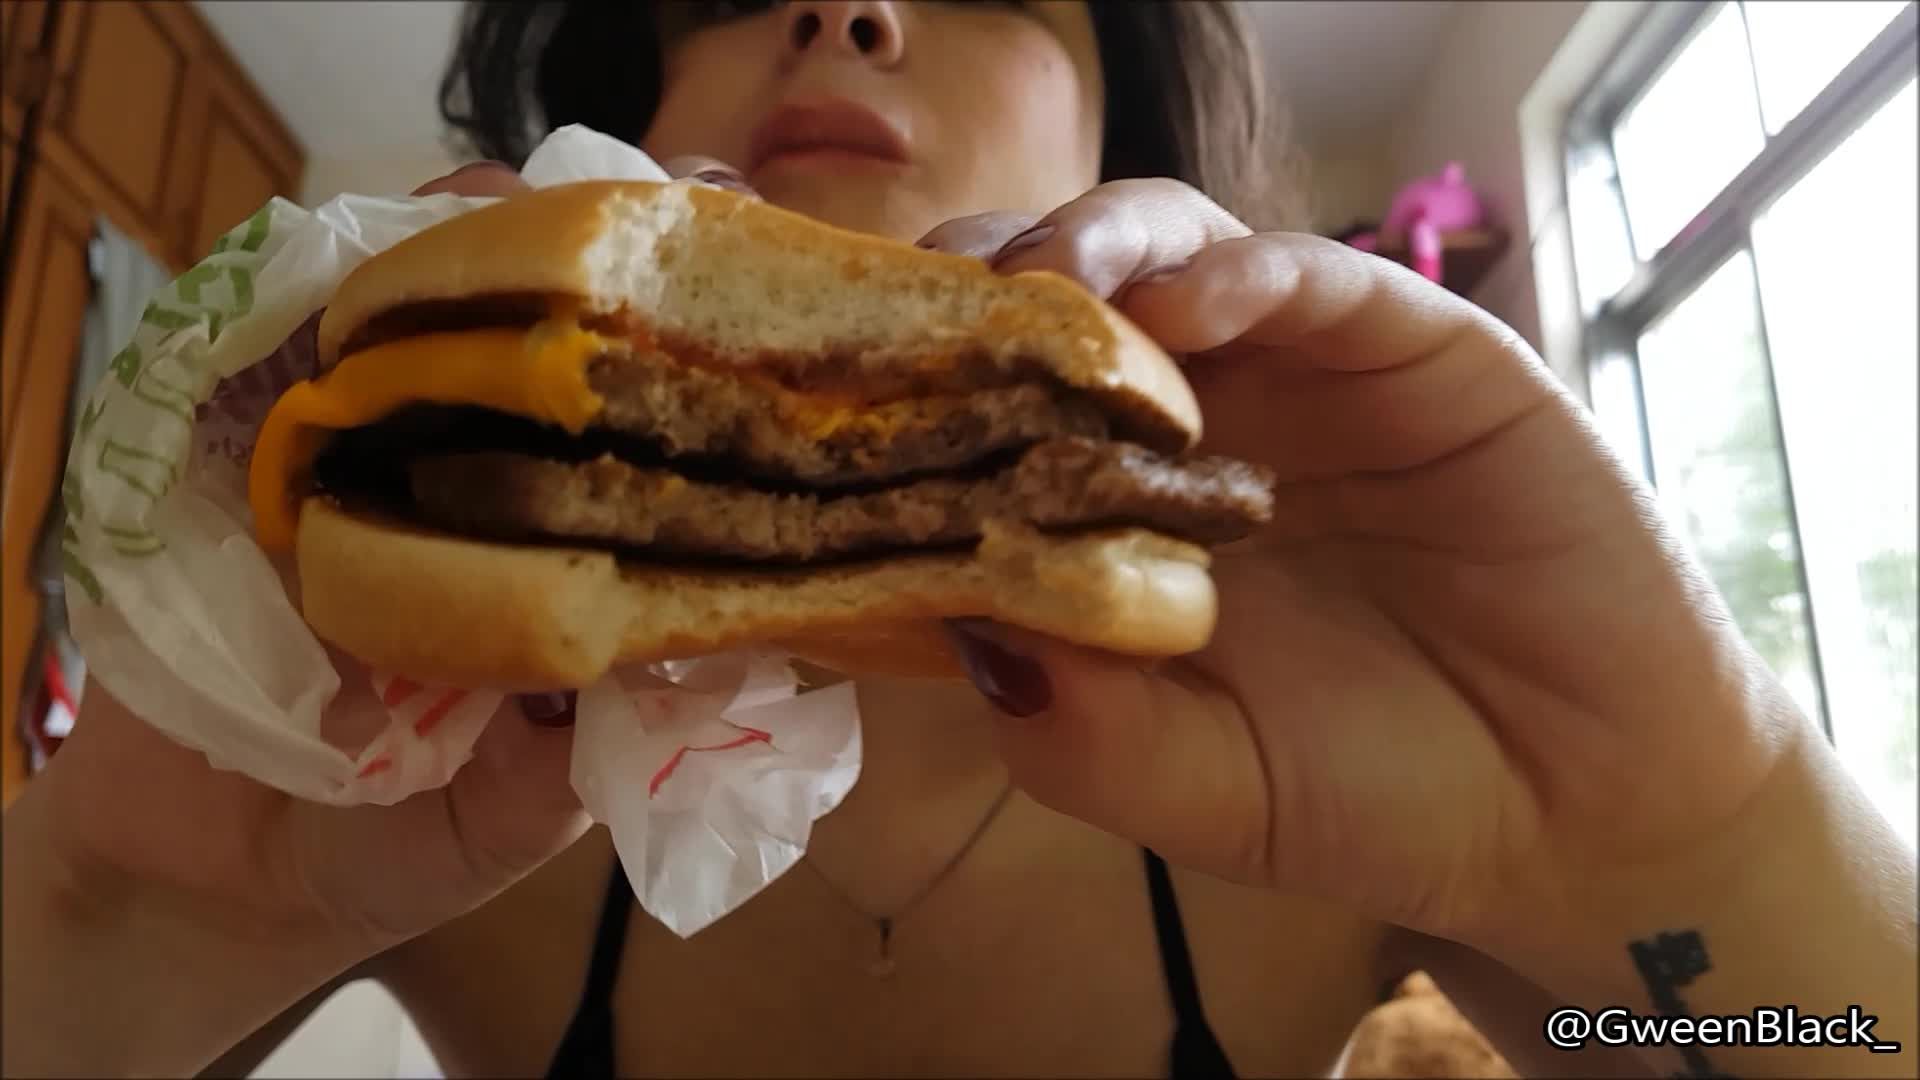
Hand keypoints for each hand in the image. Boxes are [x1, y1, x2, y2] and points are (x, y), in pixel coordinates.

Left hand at [921, 181, 1822, 962]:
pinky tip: (1185, 307)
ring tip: (1041, 291)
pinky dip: (1240, 271)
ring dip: (1088, 253)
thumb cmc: (1377, 796)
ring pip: (1168, 253)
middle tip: (928, 323)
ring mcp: (1300, 377)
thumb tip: (955, 621)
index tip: (837, 402)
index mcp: (1120, 515)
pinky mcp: (1415, 349)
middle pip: (1054, 305)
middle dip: (977, 294)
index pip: (988, 412)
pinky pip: (1315, 275)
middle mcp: (1197, 425)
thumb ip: (1081, 727)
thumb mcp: (1202, 789)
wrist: (1584, 810)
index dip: (914, 392)